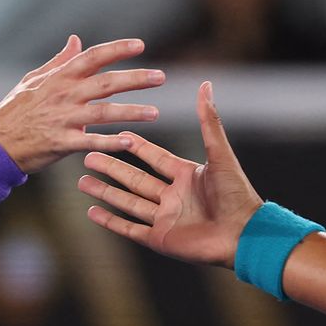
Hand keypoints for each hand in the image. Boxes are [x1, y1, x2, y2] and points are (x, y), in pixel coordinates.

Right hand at [0, 36, 163, 173]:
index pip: (92, 57)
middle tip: (160, 77)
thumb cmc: (15, 110)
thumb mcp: (32, 79)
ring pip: (104, 113)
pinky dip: (110, 142)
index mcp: (59, 77)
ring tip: (155, 113)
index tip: (140, 45)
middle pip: (105, 83)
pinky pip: (91, 142)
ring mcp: (63, 119)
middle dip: (135, 78)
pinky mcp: (61, 143)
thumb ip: (59, 61)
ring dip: (131, 112)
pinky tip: (130, 142)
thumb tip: (76, 39)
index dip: (116, 49)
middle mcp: (64, 95)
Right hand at [79, 81, 262, 267]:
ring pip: (127, 202)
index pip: (155, 157)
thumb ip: (209, 122)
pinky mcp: (160, 239)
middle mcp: (173, 196)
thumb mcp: (220, 154)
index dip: (136, 146)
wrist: (243, 235)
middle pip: (135, 179)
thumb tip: (206, 85)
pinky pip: (130, 229)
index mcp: (187, 176)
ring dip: (105, 192)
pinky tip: (92, 212)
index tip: (117, 133)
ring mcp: (165, 219)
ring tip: (82, 181)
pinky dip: (110, 221)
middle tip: (88, 156)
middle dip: (111, 168)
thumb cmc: (237, 194)